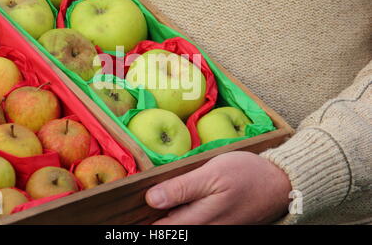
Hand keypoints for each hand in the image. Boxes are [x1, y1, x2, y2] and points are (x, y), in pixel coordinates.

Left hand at [145, 151, 291, 224]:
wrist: (279, 183)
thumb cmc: (245, 174)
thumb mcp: (212, 174)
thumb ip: (181, 188)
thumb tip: (151, 199)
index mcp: (199, 219)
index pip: (161, 229)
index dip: (142, 221)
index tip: (125, 211)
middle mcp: (205, 229)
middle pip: (169, 230)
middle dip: (153, 218)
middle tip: (135, 205)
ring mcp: (214, 229)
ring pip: (181, 227)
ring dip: (167, 216)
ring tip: (154, 202)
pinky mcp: (220, 226)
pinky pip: (194, 223)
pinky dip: (181, 214)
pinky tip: (175, 202)